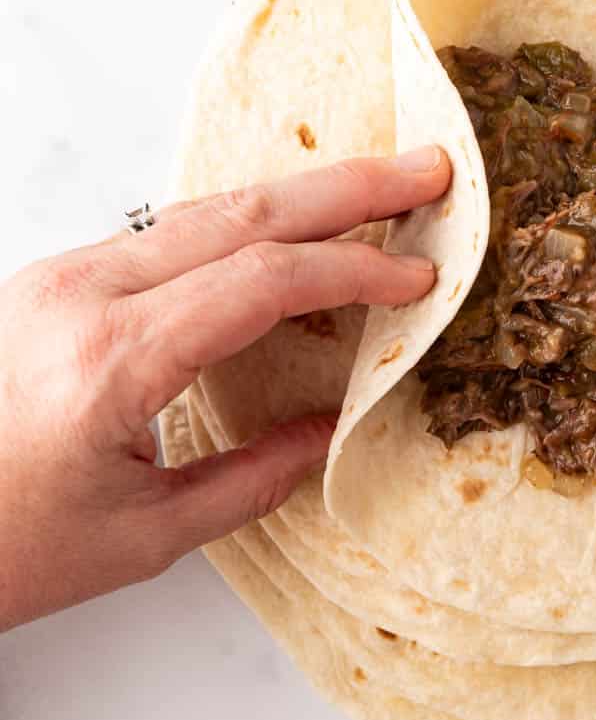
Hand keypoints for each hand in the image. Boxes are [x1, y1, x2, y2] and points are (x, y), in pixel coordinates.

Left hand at [0, 150, 449, 631]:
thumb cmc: (5, 548)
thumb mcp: (142, 538)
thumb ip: (252, 480)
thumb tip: (333, 431)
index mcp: (110, 358)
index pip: (260, 281)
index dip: (352, 271)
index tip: (418, 279)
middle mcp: (82, 294)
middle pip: (239, 214)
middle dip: (346, 189)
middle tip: (429, 171)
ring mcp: (62, 278)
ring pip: (202, 211)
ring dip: (298, 197)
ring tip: (376, 189)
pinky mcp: (53, 281)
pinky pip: (167, 233)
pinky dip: (244, 224)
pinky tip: (290, 230)